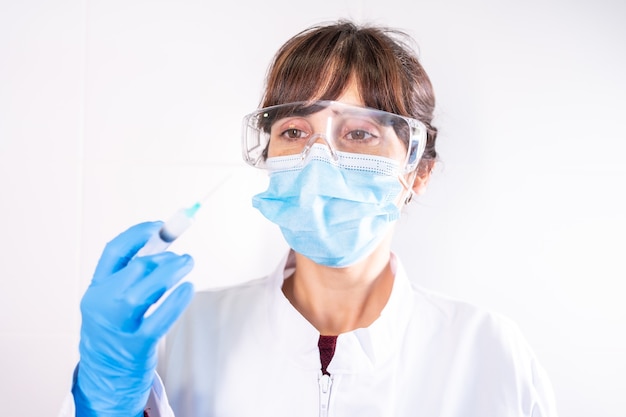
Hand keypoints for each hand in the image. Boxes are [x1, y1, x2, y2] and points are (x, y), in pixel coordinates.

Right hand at [72, 221, 194, 416]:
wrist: (105, 375)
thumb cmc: (116, 328)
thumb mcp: (111, 299)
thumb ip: (131, 273)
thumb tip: (165, 243)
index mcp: (96, 289)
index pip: (113, 252)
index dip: (138, 234)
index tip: (159, 226)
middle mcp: (103, 306)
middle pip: (133, 270)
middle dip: (162, 257)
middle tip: (182, 256)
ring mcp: (119, 327)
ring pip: (144, 293)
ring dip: (171, 273)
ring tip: (188, 264)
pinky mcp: (137, 345)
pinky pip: (159, 320)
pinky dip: (176, 301)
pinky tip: (188, 288)